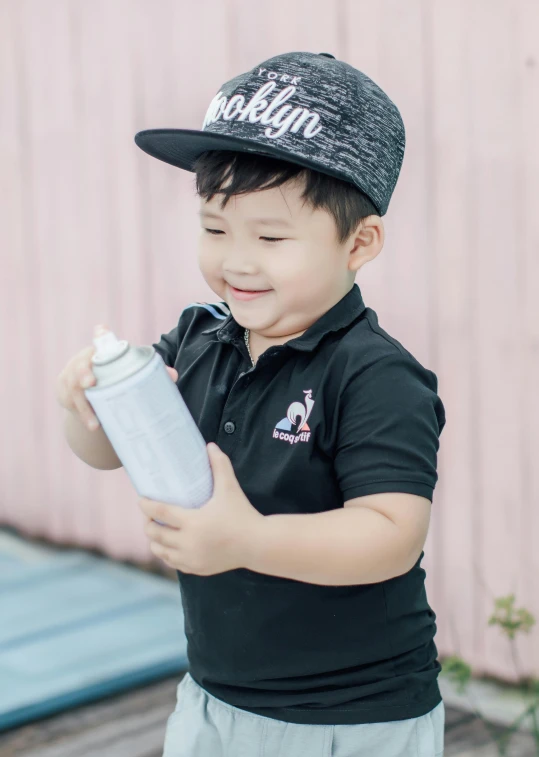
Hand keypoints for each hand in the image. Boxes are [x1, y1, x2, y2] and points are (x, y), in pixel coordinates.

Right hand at [56, 323, 178, 430]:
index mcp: (100, 351)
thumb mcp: (126, 372)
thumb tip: (174, 375)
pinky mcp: (65, 394)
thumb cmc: (114, 377)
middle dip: (83, 373)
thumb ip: (148, 372)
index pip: (100, 338)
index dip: (101, 334)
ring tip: (95, 423)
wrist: (90, 393)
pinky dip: (82, 415)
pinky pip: (71, 404)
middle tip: (91, 383)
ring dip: (84, 406)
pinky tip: (92, 425)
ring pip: (73, 389)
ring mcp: (70, 377)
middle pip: (79, 364)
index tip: (102, 329)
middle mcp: (83, 361)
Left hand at [139, 443, 263, 574]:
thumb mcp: (230, 488)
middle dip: (148, 524)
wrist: (257, 545)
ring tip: (155, 530)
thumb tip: (210, 445)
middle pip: (155, 534)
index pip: (160, 513)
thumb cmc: (242, 514)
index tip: (141, 499)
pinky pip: (173, 563)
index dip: (147, 506)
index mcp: (193, 522)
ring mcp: (192, 558)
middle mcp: (188, 543)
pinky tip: (169, 546)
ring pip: (161, 551)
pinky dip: (167, 554)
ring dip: (154, 541)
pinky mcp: (197, 568)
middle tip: (148, 515)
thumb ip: (220, 465)